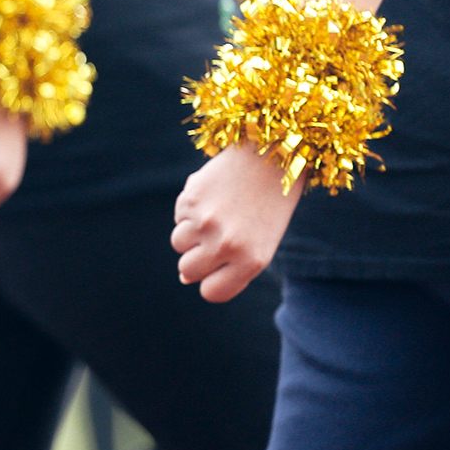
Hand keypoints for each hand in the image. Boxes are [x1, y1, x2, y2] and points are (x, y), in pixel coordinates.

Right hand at [173, 144, 302, 302]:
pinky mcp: (190, 200)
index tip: (217, 270)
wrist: (270, 157)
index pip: (212, 292)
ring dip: (191, 233)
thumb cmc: (268, 206)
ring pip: (178, 244)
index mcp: (251, 261)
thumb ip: (228, 266)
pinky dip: (189, 211)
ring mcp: (206, 223)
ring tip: (217, 213)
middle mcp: (227, 245)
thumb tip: (185, 278)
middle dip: (196, 258)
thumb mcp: (260, 243)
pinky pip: (178, 218)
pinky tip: (213, 197)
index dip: (210, 283)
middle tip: (216, 237)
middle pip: (188, 271)